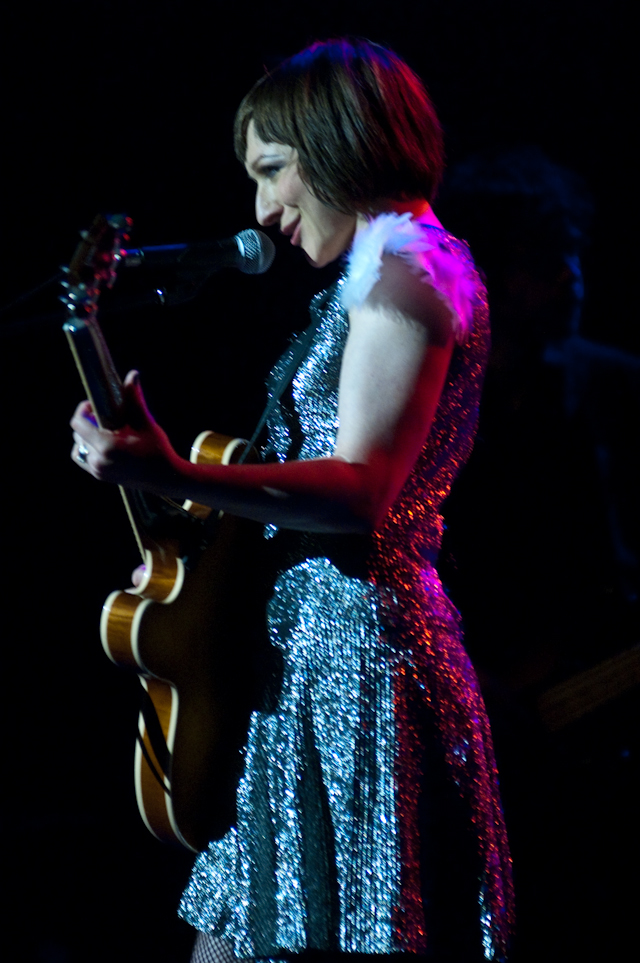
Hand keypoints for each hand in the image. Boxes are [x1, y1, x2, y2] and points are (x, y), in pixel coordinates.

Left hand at [70, 370, 177, 489]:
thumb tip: (133, 374)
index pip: (78, 424)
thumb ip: (135, 399)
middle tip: (104, 417)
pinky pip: (84, 460)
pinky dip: (88, 450)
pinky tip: (102, 444)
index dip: (83, 410)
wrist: (165, 477)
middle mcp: (98, 460)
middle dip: (87, 423)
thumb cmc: (157, 448)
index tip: (94, 405)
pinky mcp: (100, 476)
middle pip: (77, 434)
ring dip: (85, 438)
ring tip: (102, 432)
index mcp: (106, 446)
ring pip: (78, 448)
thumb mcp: (145, 422)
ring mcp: (98, 470)